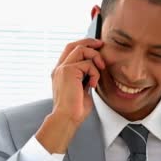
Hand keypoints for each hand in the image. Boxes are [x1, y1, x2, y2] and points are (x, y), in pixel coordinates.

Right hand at [35, 38, 105, 153]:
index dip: (84, 45)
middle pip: (74, 45)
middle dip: (89, 42)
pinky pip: (87, 64)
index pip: (70, 51)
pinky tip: (92, 85)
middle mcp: (59, 68)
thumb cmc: (75, 110)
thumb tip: (95, 71)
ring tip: (100, 70)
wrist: (67, 118)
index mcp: (61, 72)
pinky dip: (95, 73)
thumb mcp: (82, 90)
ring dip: (95, 58)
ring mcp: (62, 68)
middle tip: (101, 45)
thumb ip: (85, 78)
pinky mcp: (68, 71)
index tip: (97, 46)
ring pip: (81, 50)